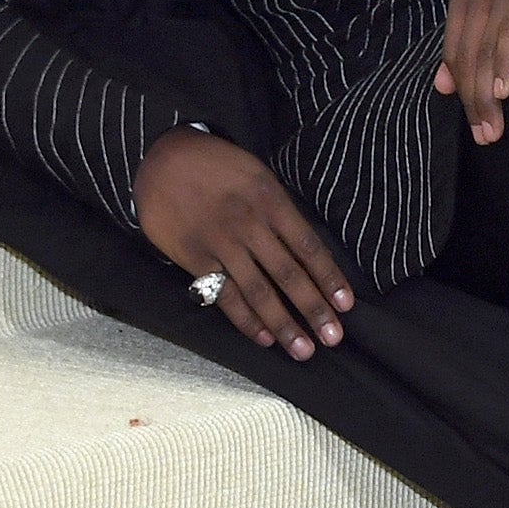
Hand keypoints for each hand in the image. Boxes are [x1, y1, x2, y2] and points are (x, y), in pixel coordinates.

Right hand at [135, 128, 354, 359]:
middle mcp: (249, 224)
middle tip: (333, 338)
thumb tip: (308, 253)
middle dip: (314, 309)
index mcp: (271, 201)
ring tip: (303, 350)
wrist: (162, 157)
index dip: (329, 278)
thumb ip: (281, 212)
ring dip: (283, 324)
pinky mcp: (194, 257)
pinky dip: (245, 319)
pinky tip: (263, 338)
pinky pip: (224, 295)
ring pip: (259, 291)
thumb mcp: (258, 176)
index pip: (309, 247)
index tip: (346, 305)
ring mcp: (221, 243)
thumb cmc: (219, 167)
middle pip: (288, 274)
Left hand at [437, 0, 508, 144]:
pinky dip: (505, 64)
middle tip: (486, 135)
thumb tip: (442, 85)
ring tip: (495, 127)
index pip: (455, 51)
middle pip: (468, 54)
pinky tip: (506, 91)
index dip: (461, 92)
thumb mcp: (503, 8)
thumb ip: (473, 42)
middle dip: (474, 100)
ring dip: (487, 94)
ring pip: (486, 50)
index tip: (475, 126)